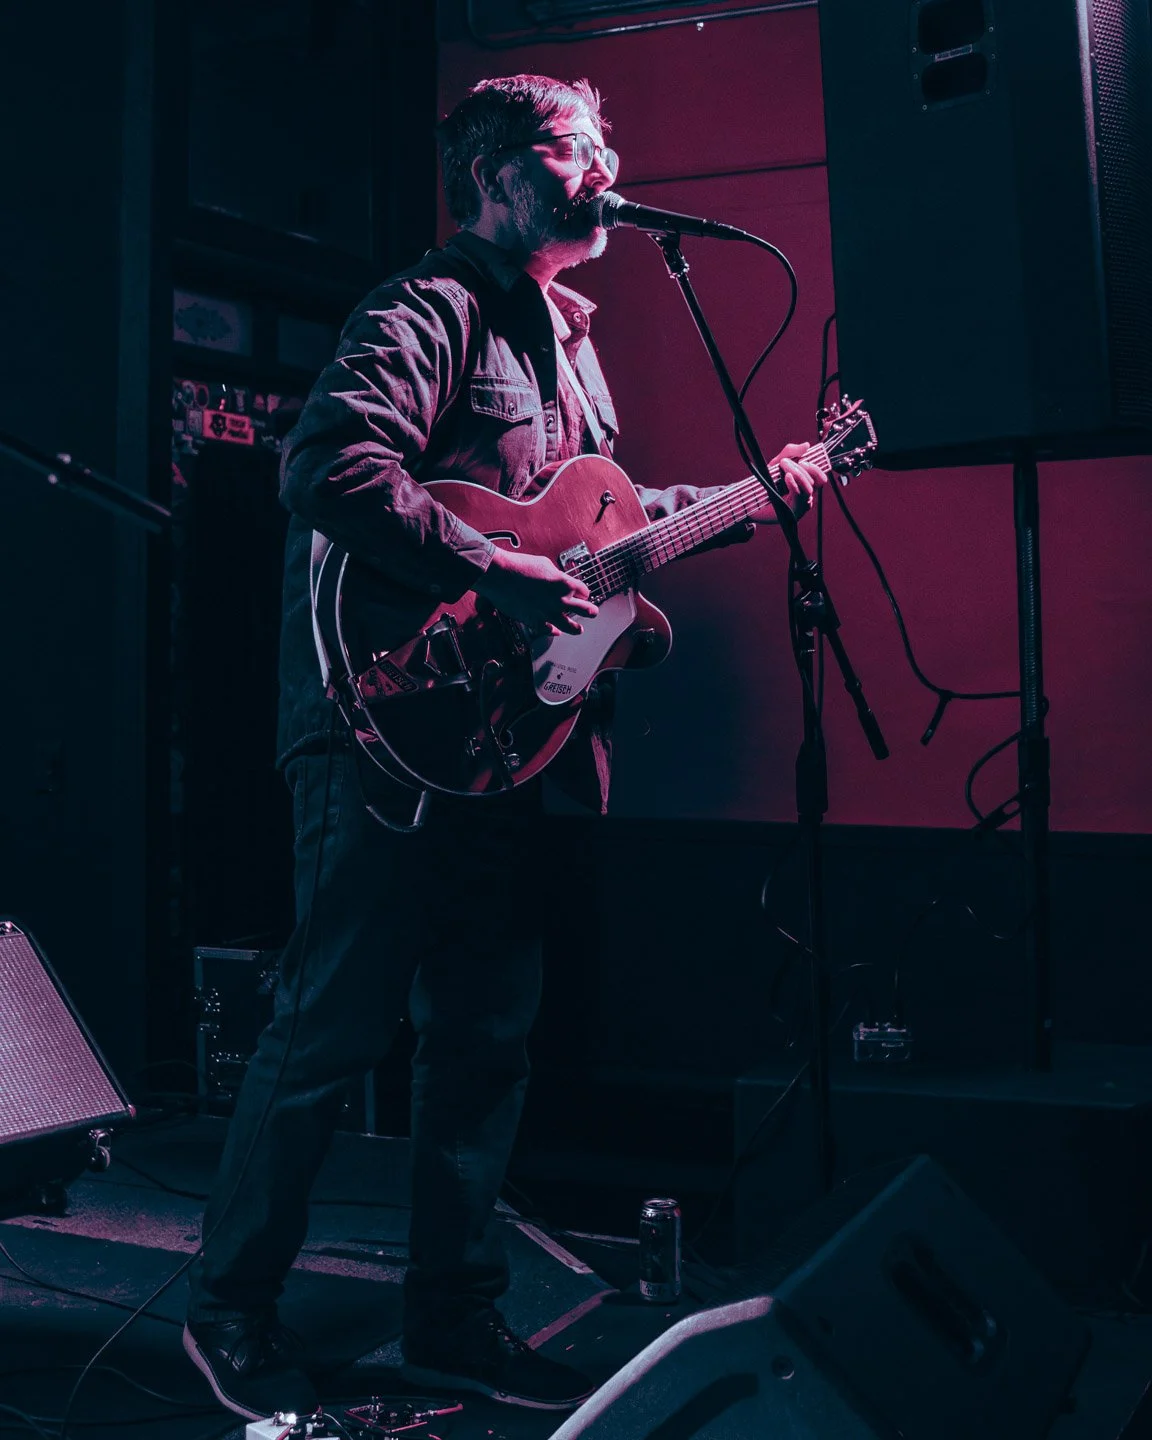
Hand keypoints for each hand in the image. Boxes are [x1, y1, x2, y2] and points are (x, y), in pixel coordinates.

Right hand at [474, 547, 597, 635]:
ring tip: (580, 630)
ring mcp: (548, 613)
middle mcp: (560, 600)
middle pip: (585, 610)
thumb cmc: (520, 565)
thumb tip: (558, 581)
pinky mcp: (534, 621)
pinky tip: (556, 632)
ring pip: (570, 626)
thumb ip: (556, 575)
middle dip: (590, 611)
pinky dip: (553, 632)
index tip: (582, 594)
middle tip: (593, 612)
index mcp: (565, 584)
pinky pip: (548, 630)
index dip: (583, 592)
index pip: (584, 591)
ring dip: (576, 628)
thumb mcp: (545, 563)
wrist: (500, 575)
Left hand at [749, 441, 829, 522]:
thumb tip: (807, 445)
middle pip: (813, 482)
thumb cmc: (765, 482)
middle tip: (784, 462)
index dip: (815, 469)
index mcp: (805, 486)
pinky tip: (787, 477)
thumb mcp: (777, 463)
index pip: (821, 479)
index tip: (802, 461)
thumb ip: (791, 452)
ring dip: (797, 474)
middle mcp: (805, 497)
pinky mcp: (792, 512)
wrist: (750, 499)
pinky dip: (794, 484)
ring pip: (808, 489)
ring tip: (783, 468)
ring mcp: (800, 506)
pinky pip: (799, 497)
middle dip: (800, 469)